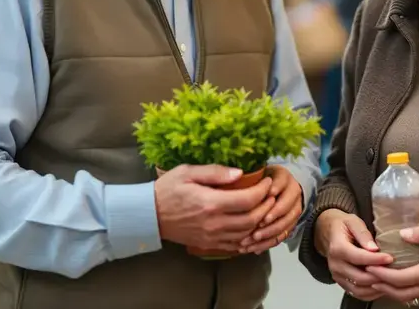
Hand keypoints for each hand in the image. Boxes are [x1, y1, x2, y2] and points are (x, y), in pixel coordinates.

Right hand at [154, 164, 274, 252]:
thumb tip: (240, 173)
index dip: (262, 191)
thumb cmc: (167, 189)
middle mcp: (214, 223)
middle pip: (252, 219)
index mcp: (210, 203)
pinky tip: (252, 227)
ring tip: (264, 208)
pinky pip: (235, 245)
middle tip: (270, 195)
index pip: (247, 200)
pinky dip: (247, 237)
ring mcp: (212, 236)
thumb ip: (215, 172)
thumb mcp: (187, 172)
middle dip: (266, 206)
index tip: (267, 181)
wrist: (148, 215)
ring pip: (246, 234)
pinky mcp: (208, 244)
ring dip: (259, 222)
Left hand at [239, 165, 303, 253]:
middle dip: (272, 217)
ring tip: (252, 240)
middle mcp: (292, 193)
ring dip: (269, 233)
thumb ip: (243, 173)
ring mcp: (293, 209)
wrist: (272, 187)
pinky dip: (269, 243)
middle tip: (257, 224)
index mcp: (283, 177)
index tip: (266, 196)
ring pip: (285, 224)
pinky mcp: (290, 223)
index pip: (281, 183)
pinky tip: (255, 248)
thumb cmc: (256, 179)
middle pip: (286, 207)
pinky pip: (282, 236)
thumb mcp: (251, 171)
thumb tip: (236, 175)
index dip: (274, 189)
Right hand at [316, 209, 393, 302]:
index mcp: (337, 248)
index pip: (358, 258)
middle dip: (378, 276)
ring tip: (390, 280)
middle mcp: (335, 265)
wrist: (329, 232)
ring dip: (376, 287)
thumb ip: (363, 234)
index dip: (375, 260)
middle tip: (394, 271)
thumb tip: (374, 249)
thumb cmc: (343, 226)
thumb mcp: (353, 222)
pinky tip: (382, 286)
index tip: (390, 258)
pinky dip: (371, 293)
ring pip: (358, 290)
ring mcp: (337, 276)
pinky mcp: (341, 282)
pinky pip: (357, 293)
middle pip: (359, 277)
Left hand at [366, 227, 418, 305]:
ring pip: (407, 299)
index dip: (382, 274)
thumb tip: (402, 233)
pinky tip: (398, 283)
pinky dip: (404, 293)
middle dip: (381, 285)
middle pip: (399, 294)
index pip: (399, 279)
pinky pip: (417, 299)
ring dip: (391, 291)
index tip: (369, 266)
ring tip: (378, 280)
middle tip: (367, 275)